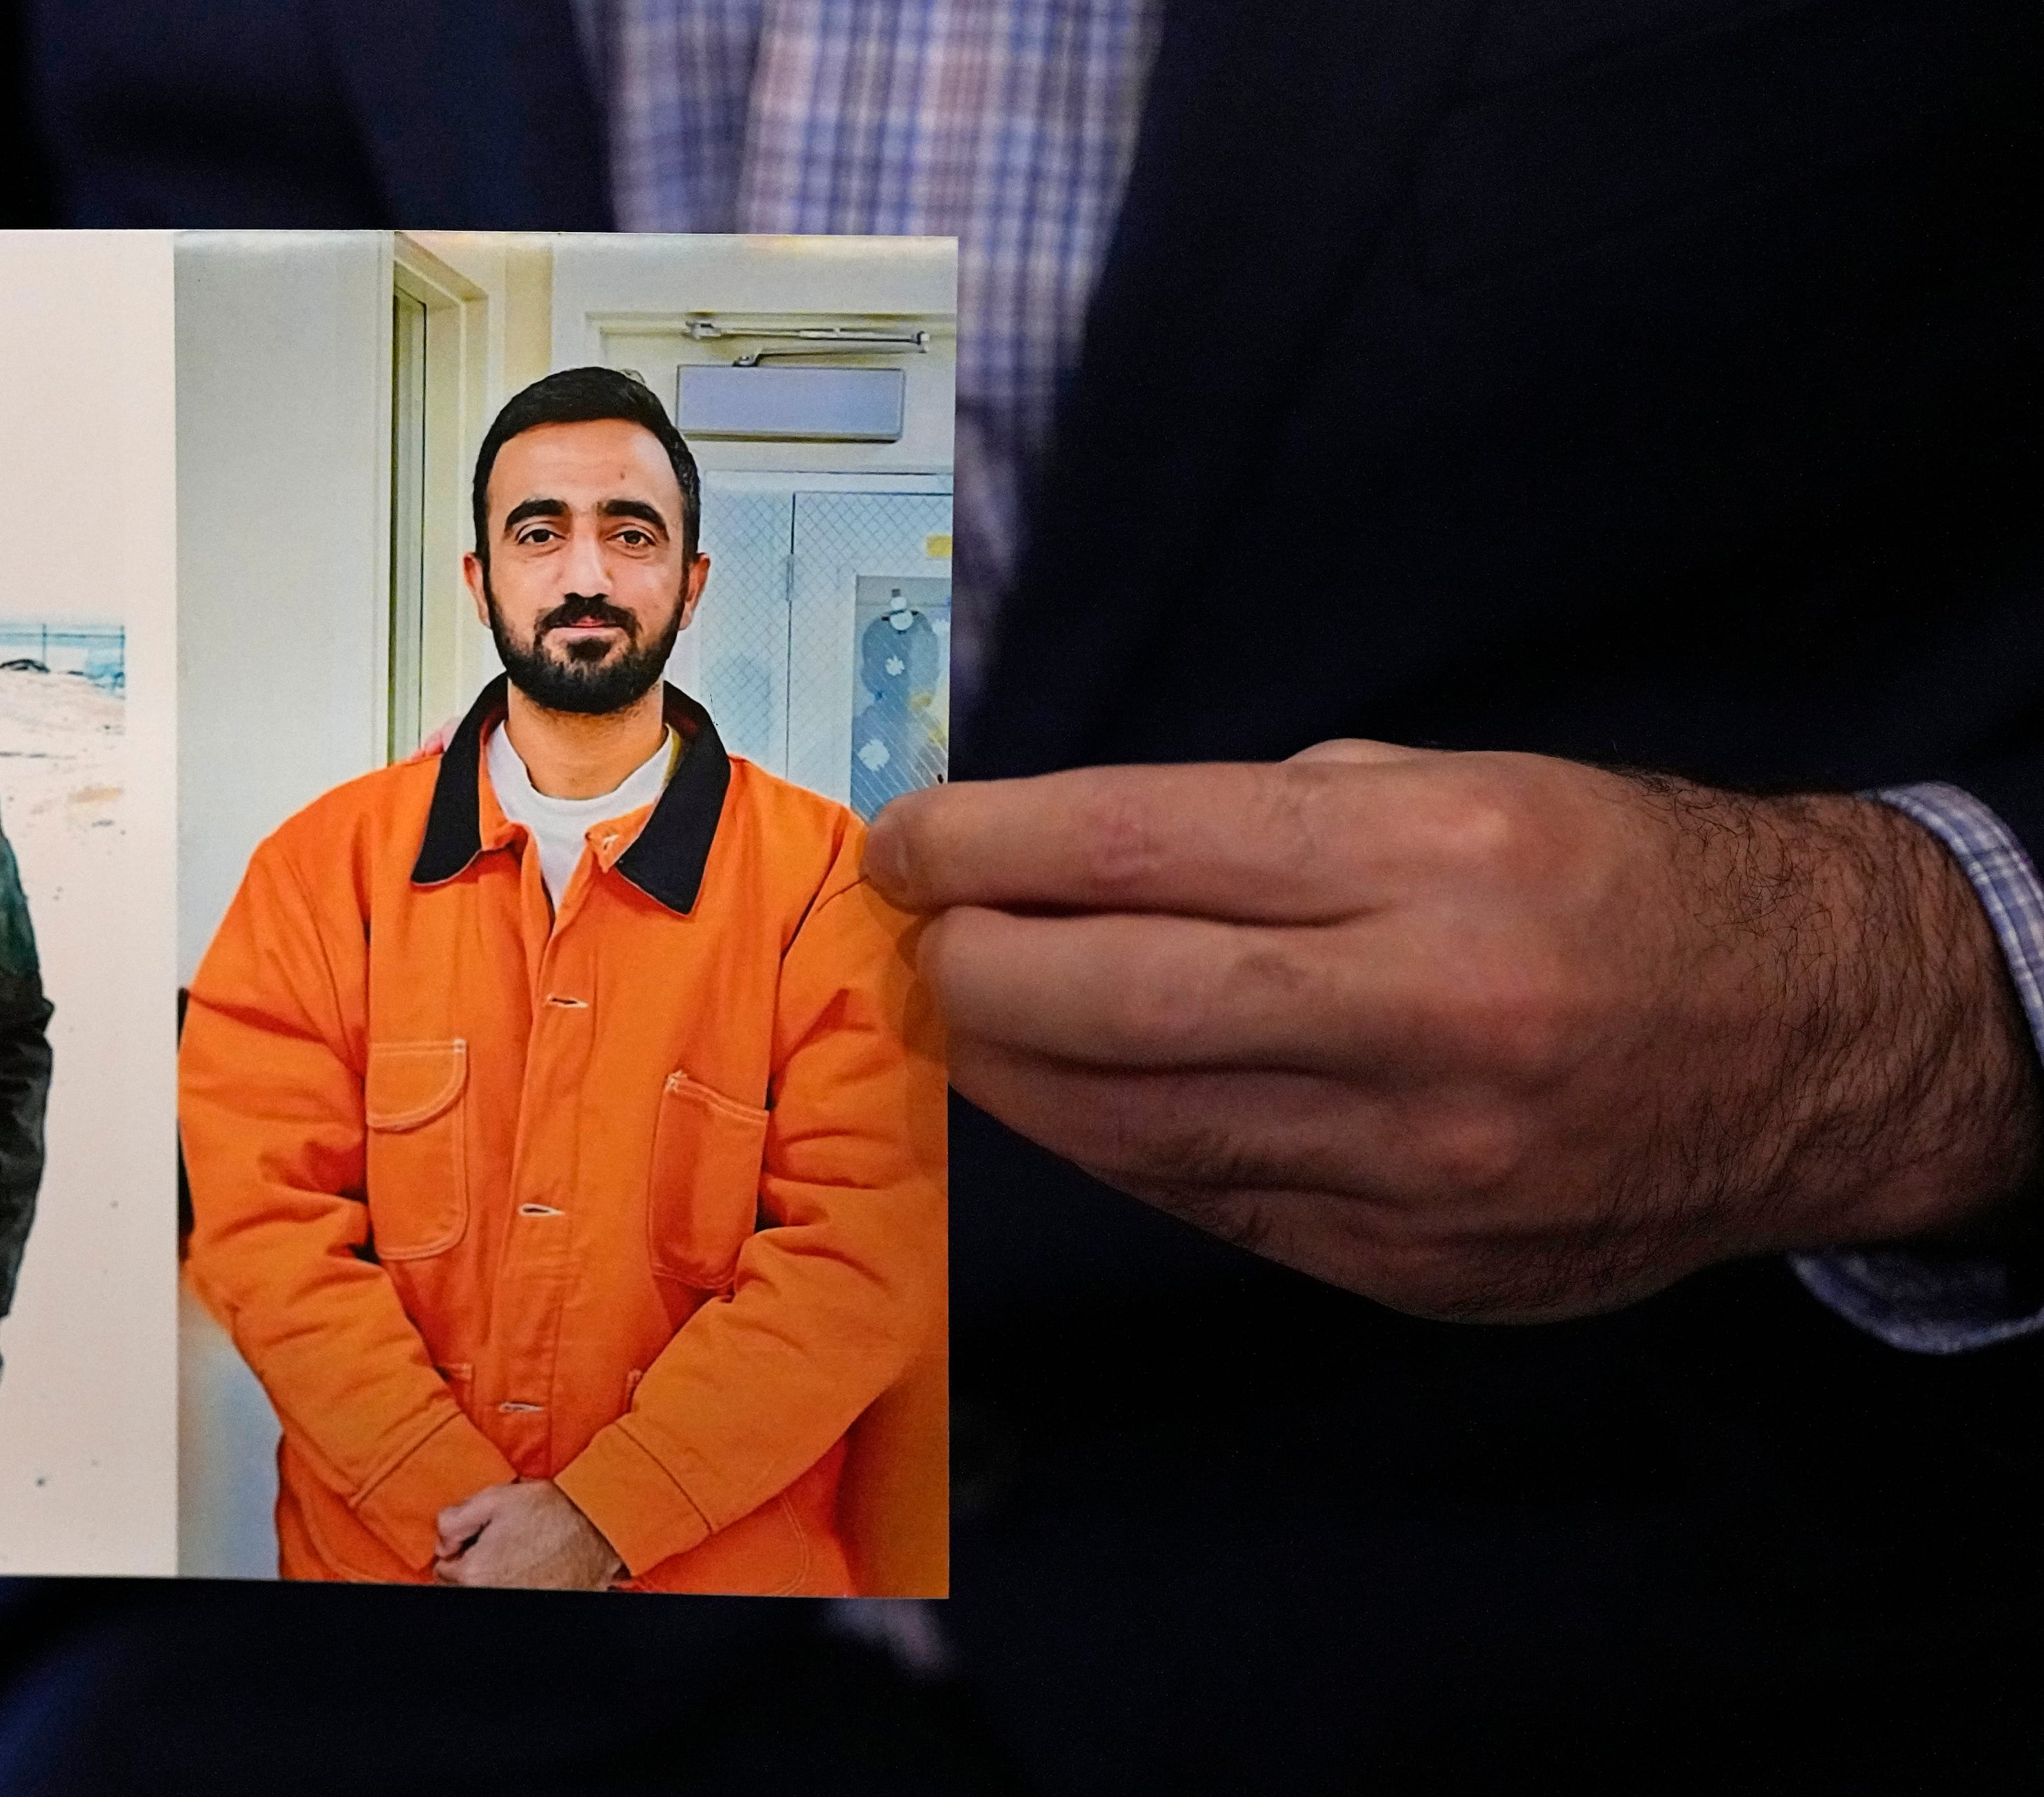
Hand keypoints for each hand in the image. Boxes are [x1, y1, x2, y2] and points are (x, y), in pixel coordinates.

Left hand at [432, 1479, 624, 1589]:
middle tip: (501, 1541)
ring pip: (492, 1589)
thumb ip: (454, 1519)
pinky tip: (536, 1565)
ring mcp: (518, 1602)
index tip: (479, 1536)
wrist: (599, 1526)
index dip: (460, 1547)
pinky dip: (523, 1582)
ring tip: (521, 1552)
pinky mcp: (543, 1603)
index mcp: (474, 1573)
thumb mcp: (494, 1499)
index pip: (444, 1569)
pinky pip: (519, 1593)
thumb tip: (443, 1540)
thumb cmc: (551, 1511)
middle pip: (467, 1585)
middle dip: (476, 1564)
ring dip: (499, 1575)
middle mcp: (494, 1595)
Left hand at [867, 742, 2043, 1320]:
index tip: (910, 841)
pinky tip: (1074, 1097)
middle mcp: (1423, 1014)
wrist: (1820, 1048)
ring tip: (972, 1013)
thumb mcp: (1464, 788)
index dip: (986, 844)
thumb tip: (1059, 859)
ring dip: (1016, 1068)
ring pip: (1133, 1123)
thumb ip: (1263, 826)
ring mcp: (1416, 1161)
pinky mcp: (1409, 1263)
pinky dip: (1116, 1143)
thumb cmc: (1618, 883)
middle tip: (923, 934)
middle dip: (974, 965)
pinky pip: (1204, 1200)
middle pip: (1108, 997)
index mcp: (1436, 859)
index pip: (1138, 845)